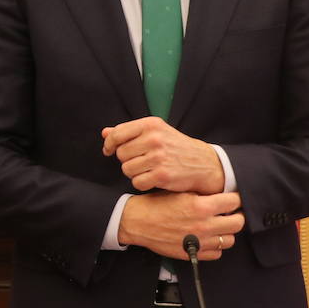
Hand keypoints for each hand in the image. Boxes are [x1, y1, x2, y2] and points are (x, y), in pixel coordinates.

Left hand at [103, 117, 224, 193]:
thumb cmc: (175, 147)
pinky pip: (137, 182)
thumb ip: (129, 132)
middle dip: (126, 159)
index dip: (109, 144)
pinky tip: (152, 178)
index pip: (117, 134)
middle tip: (139, 160)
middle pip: (121, 154)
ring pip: (127, 169)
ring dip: (133, 172)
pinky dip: (142, 183)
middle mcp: (154, 139)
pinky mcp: (162, 175)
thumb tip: (105, 133)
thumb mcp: (155, 132)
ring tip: (147, 168)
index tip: (109, 150)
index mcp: (151, 125)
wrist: (204, 163)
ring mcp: (158, 157)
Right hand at [117, 191, 243, 259]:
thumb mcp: (181, 192)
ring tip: (218, 226)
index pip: (234, 202)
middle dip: (236, 216)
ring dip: (226, 232)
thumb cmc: (156, 204)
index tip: (232, 199)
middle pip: (237, 223)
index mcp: (202, 206)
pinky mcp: (193, 253)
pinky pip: (216, 253)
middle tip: (230, 213)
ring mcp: (200, 241)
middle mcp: (205, 225)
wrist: (138, 221)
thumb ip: (203, 195)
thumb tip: (220, 196)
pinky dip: (215, 246)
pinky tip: (207, 238)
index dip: (234, 198)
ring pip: (229, 240)